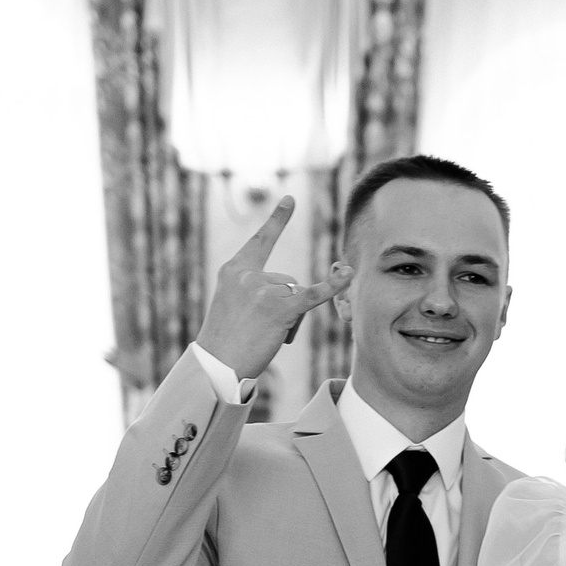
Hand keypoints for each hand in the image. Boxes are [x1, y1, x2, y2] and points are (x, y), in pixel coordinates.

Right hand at [195, 198, 350, 383]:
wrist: (218, 366)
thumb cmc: (226, 341)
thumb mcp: (233, 304)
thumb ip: (256, 289)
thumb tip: (293, 290)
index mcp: (233, 270)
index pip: (261, 241)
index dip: (277, 221)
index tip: (290, 199)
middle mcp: (247, 275)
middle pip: (287, 281)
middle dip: (283, 306)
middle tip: (258, 330)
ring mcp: (263, 290)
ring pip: (296, 295)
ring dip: (290, 318)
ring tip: (267, 336)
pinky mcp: (280, 308)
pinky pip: (313, 295)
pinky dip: (332, 286)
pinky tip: (347, 274)